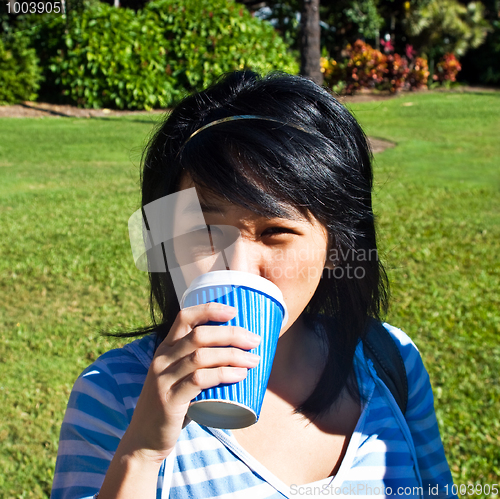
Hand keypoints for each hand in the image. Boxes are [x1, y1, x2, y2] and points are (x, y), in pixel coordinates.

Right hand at [120, 302, 260, 463]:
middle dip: (230, 333)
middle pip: (199, 335)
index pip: (185, 317)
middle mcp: (162, 359)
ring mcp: (164, 379)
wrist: (144, 441)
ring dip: (232, 355)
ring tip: (253, 359)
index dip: (209, 309)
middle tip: (254, 340)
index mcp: (165, 349)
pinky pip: (199, 380)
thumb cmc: (172, 408)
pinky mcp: (169, 399)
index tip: (234, 311)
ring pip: (201, 355)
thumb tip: (240, 356)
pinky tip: (240, 375)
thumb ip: (200, 366)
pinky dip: (223, 374)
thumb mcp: (180, 379)